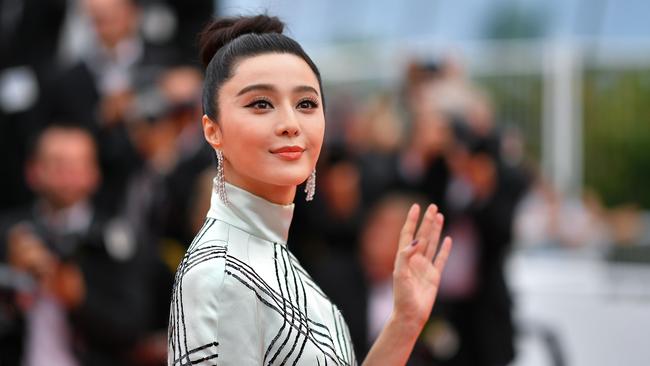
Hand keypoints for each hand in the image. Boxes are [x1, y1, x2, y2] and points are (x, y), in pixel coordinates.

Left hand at [391, 204, 451, 330]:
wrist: (411, 314)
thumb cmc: (401, 295)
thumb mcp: (400, 274)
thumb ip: (406, 256)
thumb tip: (417, 240)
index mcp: (404, 258)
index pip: (408, 234)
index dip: (411, 220)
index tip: (415, 207)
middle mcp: (414, 260)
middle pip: (422, 235)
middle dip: (426, 221)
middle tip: (432, 207)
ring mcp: (425, 267)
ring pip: (432, 244)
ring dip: (436, 230)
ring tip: (440, 216)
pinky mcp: (435, 276)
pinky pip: (441, 259)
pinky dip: (445, 249)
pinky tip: (448, 239)